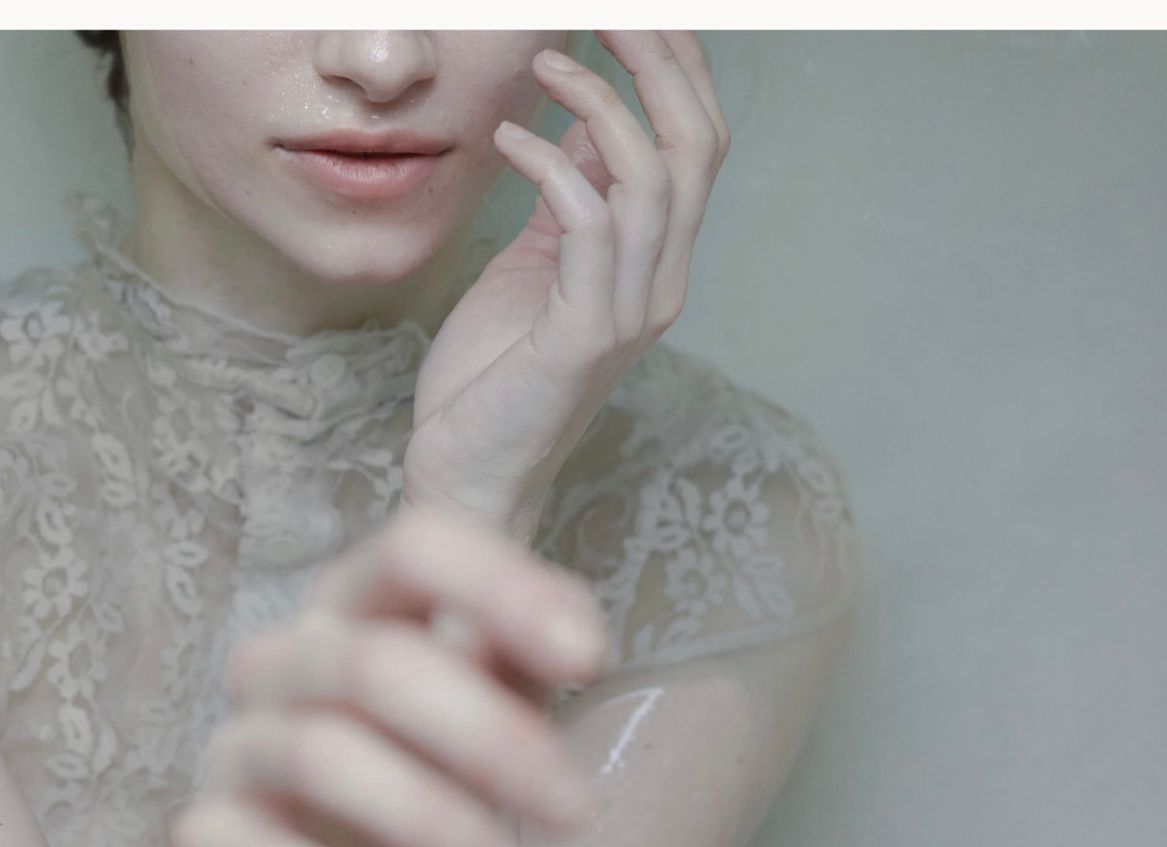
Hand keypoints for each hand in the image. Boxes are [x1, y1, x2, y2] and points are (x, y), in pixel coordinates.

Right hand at [174, 504, 610, 846]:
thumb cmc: (402, 785)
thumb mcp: (472, 720)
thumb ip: (515, 669)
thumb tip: (575, 640)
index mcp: (355, 607)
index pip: (416, 549)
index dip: (501, 589)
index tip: (588, 657)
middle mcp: (283, 662)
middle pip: (376, 665)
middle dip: (491, 739)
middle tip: (573, 812)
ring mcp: (236, 749)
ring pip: (321, 757)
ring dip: (435, 824)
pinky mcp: (207, 843)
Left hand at [403, 32, 730, 532]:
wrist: (466, 480)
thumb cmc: (491, 380)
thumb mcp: (536, 264)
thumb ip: (570, 197)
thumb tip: (581, 114)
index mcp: (657, 265)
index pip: (700, 143)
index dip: (678, 66)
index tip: (630, 14)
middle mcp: (659, 286)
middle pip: (697, 146)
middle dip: (659, 62)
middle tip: (605, 10)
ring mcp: (628, 315)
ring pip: (654, 178)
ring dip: (600, 104)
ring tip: (544, 62)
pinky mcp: (581, 338)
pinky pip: (588, 226)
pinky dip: (550, 168)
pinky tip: (505, 142)